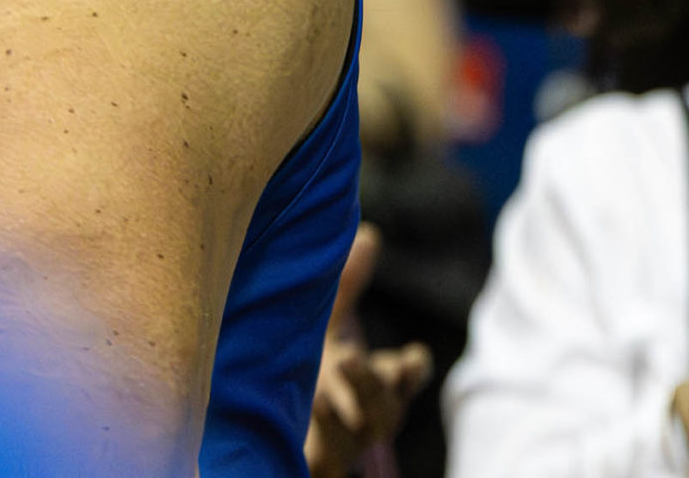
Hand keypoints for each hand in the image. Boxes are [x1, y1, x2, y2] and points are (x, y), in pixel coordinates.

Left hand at [306, 227, 430, 477]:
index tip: (411, 356)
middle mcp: (368, 413)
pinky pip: (324, 456)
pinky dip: (316, 435)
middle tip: (348, 357)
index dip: (412, 368)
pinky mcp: (321, 460)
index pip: (407, 375)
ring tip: (320, 391)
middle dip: (371, 384)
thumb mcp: (329, 329)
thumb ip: (347, 287)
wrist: (276, 430)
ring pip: (357, 435)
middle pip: (385, 407)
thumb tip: (370, 233)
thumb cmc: (313, 372)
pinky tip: (300, 412)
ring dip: (339, 414)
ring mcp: (346, 442)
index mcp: (378, 379)